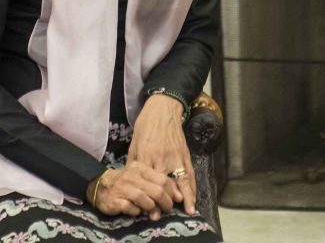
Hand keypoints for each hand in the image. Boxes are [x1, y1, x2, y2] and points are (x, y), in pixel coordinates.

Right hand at [88, 161, 175, 217]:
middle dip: (165, 202)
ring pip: (145, 200)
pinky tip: (138, 212)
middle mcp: (132, 176)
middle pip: (156, 191)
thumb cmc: (127, 182)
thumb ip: (158, 184)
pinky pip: (131, 208)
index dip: (173, 191)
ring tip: (153, 212)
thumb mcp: (142, 177)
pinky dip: (137, 212)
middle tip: (168, 209)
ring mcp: (122, 188)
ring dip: (152, 208)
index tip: (177, 199)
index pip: (163, 179)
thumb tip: (178, 196)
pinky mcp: (114, 200)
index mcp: (141, 168)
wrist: (101, 185)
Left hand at [127, 94, 196, 215]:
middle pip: (165, 184)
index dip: (149, 197)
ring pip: (182, 180)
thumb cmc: (145, 125)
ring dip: (186, 197)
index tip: (147, 211)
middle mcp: (162, 158)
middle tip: (161, 215)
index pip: (148, 182)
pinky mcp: (185, 153)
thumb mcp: (134, 144)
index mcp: (147, 156)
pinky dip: (193, 185)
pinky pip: (190, 172)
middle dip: (164, 202)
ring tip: (188, 210)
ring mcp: (176, 156)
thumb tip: (131, 181)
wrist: (163, 109)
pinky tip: (193, 195)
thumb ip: (134, 164)